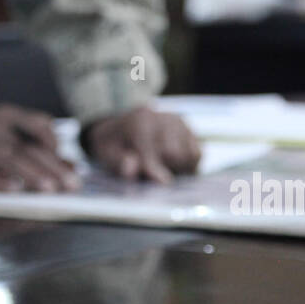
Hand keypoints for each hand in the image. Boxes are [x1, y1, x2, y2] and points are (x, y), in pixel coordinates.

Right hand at [0, 104, 79, 191]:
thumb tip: (70, 169)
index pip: (38, 128)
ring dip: (30, 174)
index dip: (59, 149)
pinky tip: (13, 192)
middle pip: (26, 146)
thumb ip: (34, 154)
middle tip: (71, 187)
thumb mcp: (1, 143)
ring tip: (49, 190)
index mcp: (4, 117)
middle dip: (51, 168)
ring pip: (7, 156)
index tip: (74, 170)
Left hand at [83, 106, 200, 183]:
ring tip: (162, 168)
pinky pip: (197, 154)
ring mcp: (180, 123)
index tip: (162, 184)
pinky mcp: (190, 131)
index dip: (154, 168)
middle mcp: (163, 118)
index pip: (151, 148)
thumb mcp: (107, 153)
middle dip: (165, 168)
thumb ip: (118, 162)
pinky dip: (188, 164)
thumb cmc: (114, 144)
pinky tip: (174, 166)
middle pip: (174, 153)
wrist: (123, 126)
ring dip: (178, 168)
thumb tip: (131, 169)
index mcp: (140, 120)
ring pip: (189, 155)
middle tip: (153, 174)